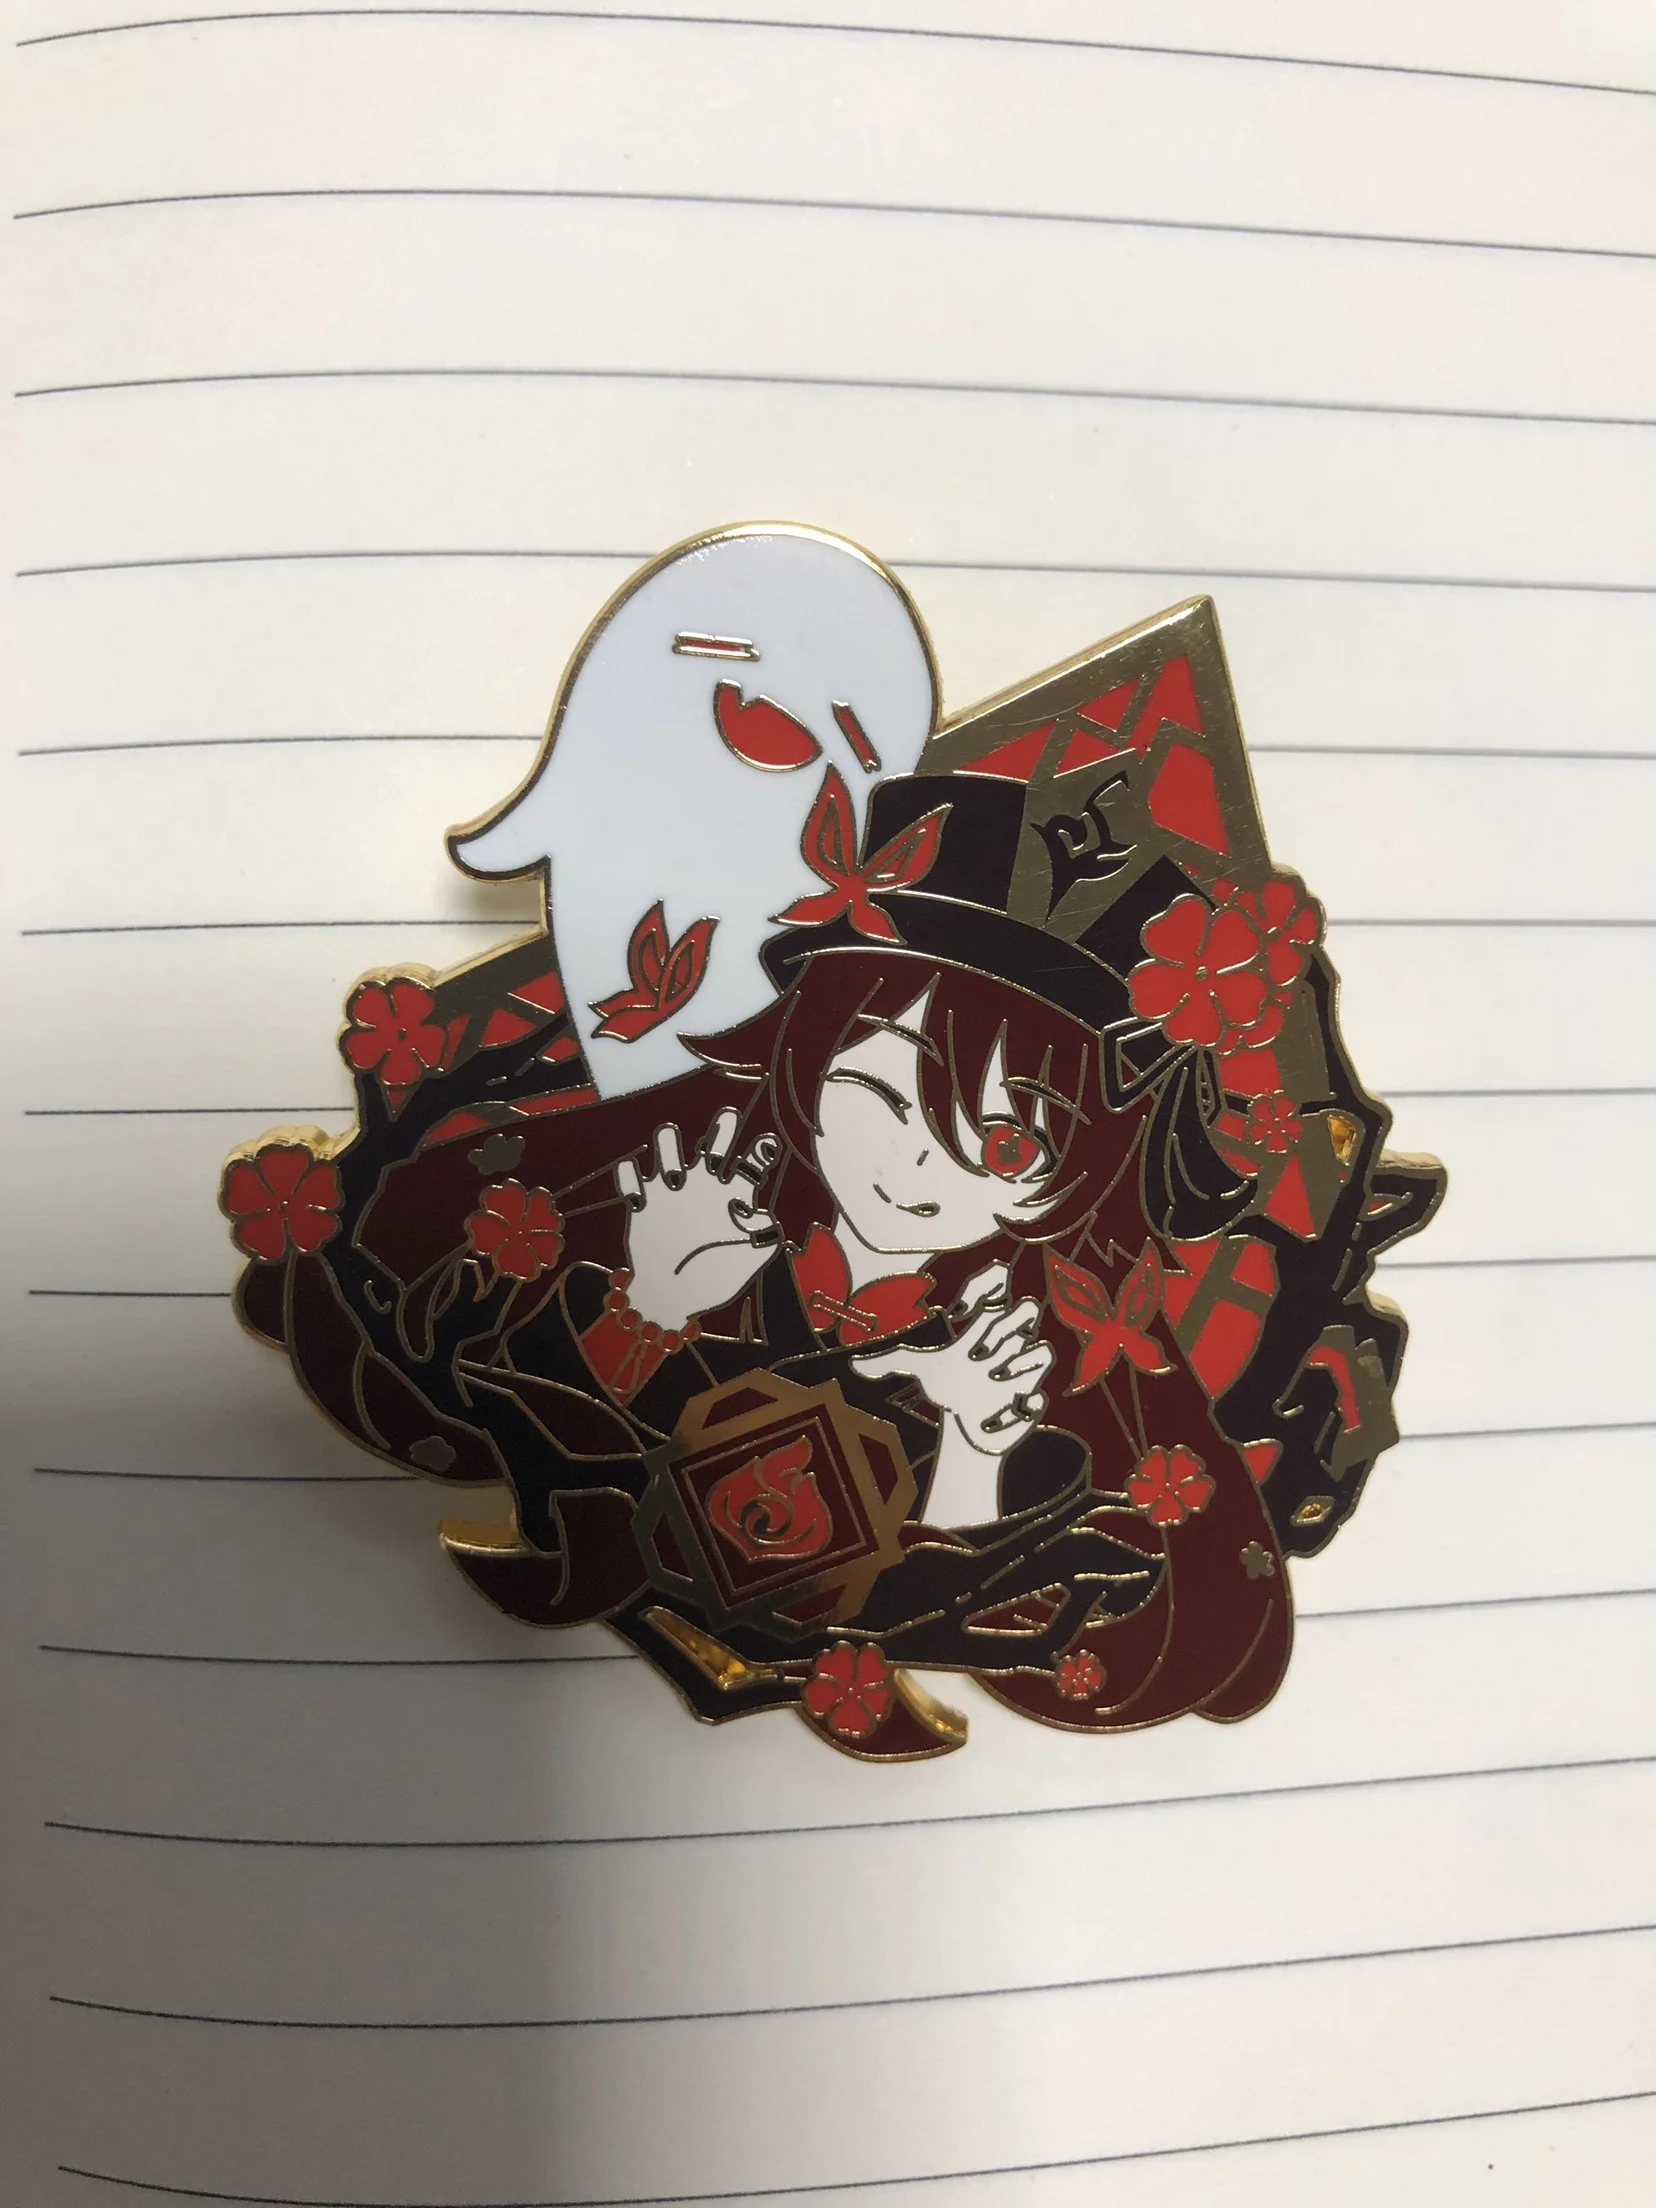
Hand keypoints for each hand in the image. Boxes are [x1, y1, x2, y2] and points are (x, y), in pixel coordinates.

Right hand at [616, 1110, 777, 1332]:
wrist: (670, 1299)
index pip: (749, 1168)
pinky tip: (636, 1186)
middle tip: (728, 1115)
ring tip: (671, 1152)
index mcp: (731, 1200)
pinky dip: (630, 1178)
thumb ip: (763, 1239)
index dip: (760, 1152)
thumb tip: (762, 1214)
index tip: (768, 1142)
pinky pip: (631, 1181)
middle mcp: (702, 1189)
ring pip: (668, 1153)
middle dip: (721, 1131)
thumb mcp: (748, 1262)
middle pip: (713, 1149)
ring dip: (668, 1147)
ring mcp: (670, 1194)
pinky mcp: (642, 1206)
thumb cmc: (712, 1280)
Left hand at [851, 1262, 1052, 1457]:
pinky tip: (1010, 1409)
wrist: (969, 1421)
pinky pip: (1040, 1399)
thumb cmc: (949, 1386)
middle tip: (988, 1348)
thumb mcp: (921, 1368)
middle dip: (1011, 1325)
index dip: (993, 1288)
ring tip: (997, 1380)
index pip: (996, 1295)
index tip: (976, 1304)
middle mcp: (1007, 1345)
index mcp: (981, 1331)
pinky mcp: (1030, 1404)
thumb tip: (853, 1363)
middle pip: (1026, 1312)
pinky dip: (1028, 1405)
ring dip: (1023, 1364)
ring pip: (1041, 1352)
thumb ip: (889, 1361)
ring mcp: (1022, 1373)